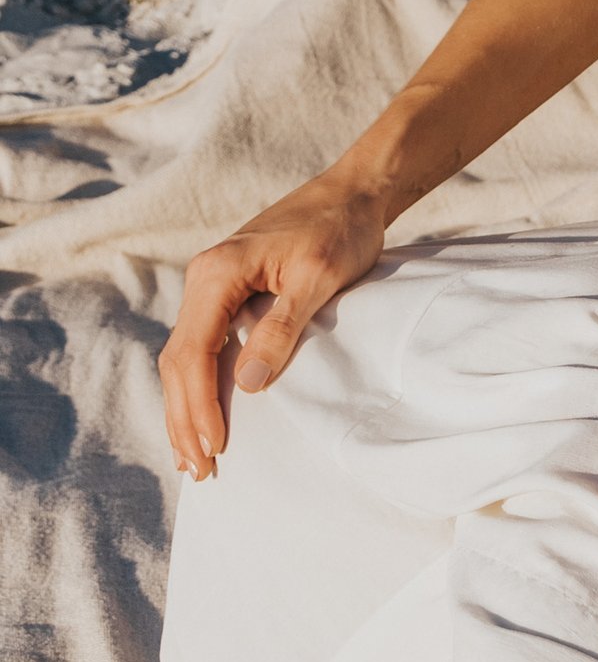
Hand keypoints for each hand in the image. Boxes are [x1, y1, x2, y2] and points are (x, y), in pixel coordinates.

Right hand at [158, 168, 389, 479]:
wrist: (353, 191)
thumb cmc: (340, 228)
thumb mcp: (318, 276)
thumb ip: (282, 327)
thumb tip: (248, 384)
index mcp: (218, 273)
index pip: (195, 352)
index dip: (201, 404)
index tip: (215, 447)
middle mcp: (204, 277)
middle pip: (179, 360)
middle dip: (185, 418)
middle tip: (200, 469)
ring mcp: (211, 285)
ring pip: (183, 357)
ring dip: (184, 407)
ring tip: (192, 457)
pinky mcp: (227, 292)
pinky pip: (200, 346)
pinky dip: (197, 384)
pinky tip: (201, 413)